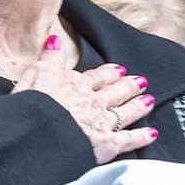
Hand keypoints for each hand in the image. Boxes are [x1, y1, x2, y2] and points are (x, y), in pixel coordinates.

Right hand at [12, 36, 157, 163]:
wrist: (37, 133)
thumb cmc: (32, 108)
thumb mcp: (35, 74)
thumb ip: (49, 58)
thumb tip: (55, 40)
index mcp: (75, 85)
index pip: (96, 76)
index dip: (108, 72)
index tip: (118, 69)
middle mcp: (92, 102)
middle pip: (115, 91)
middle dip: (128, 86)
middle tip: (140, 81)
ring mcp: (102, 123)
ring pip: (125, 112)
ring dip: (138, 106)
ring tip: (149, 100)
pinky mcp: (107, 144)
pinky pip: (129, 140)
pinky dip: (141, 137)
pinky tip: (152, 134)